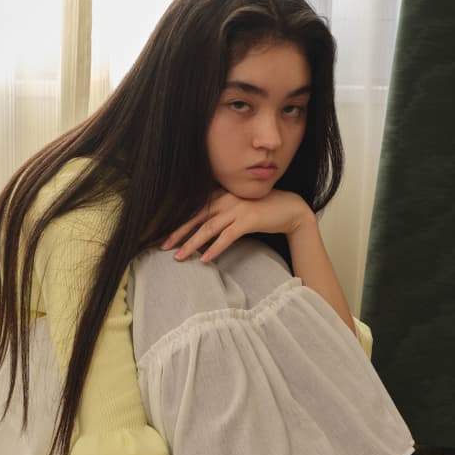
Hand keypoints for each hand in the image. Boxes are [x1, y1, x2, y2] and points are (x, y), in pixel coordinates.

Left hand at [161, 189, 314, 262]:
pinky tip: (205, 259)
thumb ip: (221, 214)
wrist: (290, 209)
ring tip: (179, 257)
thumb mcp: (238, 209)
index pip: (195, 210)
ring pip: (208, 228)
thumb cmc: (263, 211)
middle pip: (197, 217)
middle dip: (179, 233)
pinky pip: (227, 236)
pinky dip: (215, 248)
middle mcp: (226, 199)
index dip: (179, 222)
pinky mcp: (248, 220)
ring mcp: (237, 209)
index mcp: (222, 195)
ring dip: (192, 243)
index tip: (165, 235)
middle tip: (163, 247)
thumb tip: (203, 232)